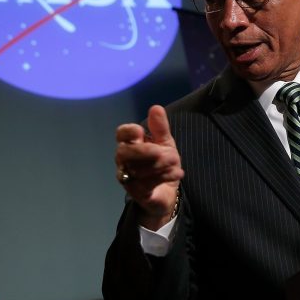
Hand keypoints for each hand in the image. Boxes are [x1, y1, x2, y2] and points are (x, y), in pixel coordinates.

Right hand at [115, 105, 184, 229]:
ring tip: (176, 163)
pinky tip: (177, 173)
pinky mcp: (137, 192)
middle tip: (164, 152)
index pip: (121, 134)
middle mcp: (125, 160)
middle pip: (124, 152)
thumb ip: (160, 127)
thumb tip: (156, 107)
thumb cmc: (162, 162)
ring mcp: (128, 177)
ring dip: (161, 165)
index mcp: (130, 143)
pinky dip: (165, 176)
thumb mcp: (165, 142)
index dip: (128, 131)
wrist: (167, 191)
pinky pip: (147, 183)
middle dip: (146, 151)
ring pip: (137, 168)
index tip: (140, 132)